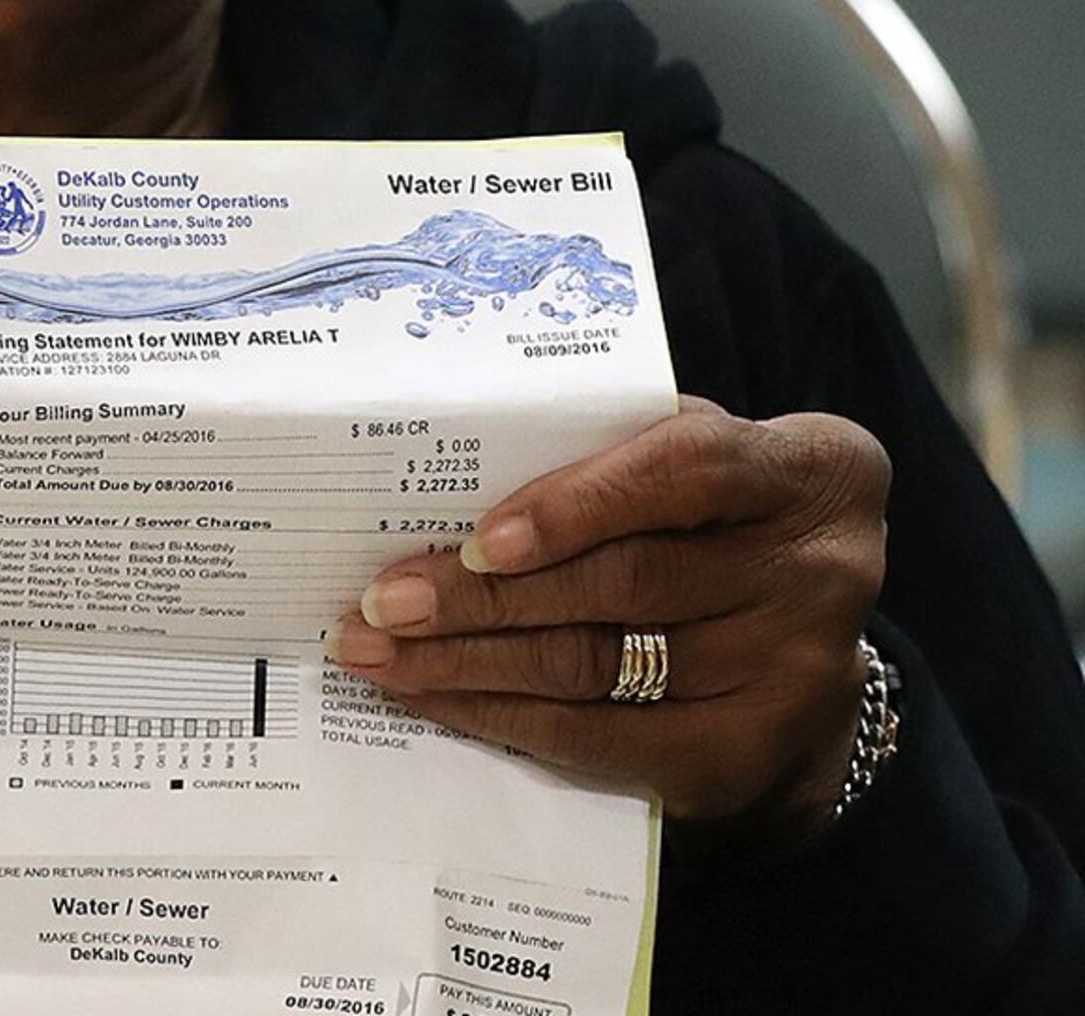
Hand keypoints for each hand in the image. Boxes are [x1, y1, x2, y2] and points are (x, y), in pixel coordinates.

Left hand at [324, 397, 887, 853]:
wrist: (793, 636)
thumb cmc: (710, 513)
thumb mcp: (688, 455)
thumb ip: (606, 448)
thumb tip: (446, 469)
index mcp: (815, 471)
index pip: (687, 470)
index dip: (577, 504)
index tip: (480, 540)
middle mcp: (820, 571)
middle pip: (626, 584)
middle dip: (484, 597)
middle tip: (384, 602)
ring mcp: (794, 671)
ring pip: (600, 667)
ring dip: (470, 663)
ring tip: (379, 653)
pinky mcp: (749, 751)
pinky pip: (603, 739)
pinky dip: (505, 717)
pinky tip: (435, 698)